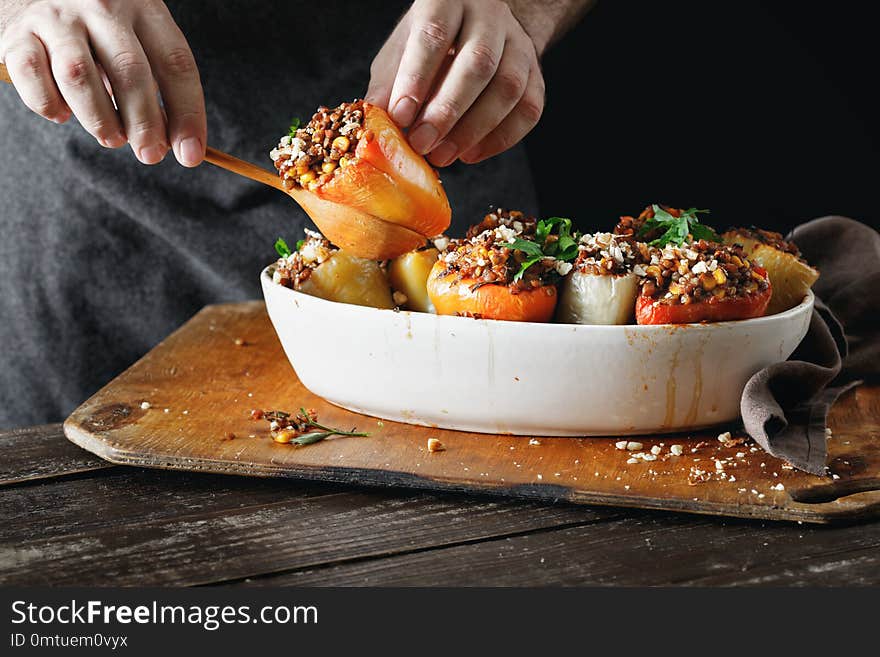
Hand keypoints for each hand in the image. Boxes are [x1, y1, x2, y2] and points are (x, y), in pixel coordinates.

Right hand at [0, 0, 205, 165]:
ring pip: (80, 77)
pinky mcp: (17, 34)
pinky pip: (34, 78)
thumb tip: (169, 140)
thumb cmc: (95, 25)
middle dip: (145, 124)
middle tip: (150, 154)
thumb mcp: (133, 38)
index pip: (176, 64)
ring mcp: (56, 18)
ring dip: (100, 120)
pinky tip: (63, 114)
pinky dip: (50, 105)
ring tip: (111, 138)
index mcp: (142, 7)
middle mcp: (100, 6)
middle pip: (131, 72)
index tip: (191, 154)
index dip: (188, 114)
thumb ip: (151, 82)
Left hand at [366, 0, 544, 167]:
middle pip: (478, 63)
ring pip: (508, 88)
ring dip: (474, 130)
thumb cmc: (432, 44)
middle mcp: (490, 16)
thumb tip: (378, 122)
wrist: (481, 29)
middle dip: (448, 111)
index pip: (435, 33)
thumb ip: (389, 84)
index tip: (401, 116)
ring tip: (443, 155)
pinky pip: (528, 110)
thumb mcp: (401, 52)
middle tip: (423, 144)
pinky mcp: (537, 74)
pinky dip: (500, 139)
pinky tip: (470, 154)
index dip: (417, 78)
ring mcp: (519, 44)